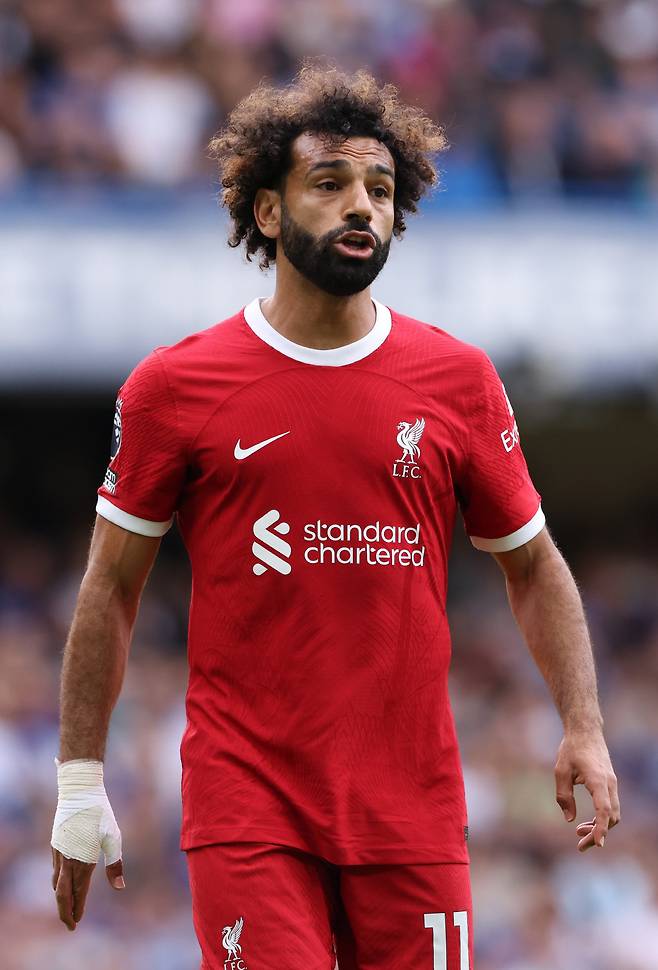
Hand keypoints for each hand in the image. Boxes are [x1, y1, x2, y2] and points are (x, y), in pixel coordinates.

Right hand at [51, 758, 123, 928]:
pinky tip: (63, 882)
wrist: (79, 790)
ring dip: (61, 898)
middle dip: (64, 912)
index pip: (77, 893)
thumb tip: (120, 888)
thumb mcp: (114, 837)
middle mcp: (66, 859)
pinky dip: (57, 882)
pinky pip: (54, 869)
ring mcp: (58, 851)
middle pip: (61, 894)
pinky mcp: (55, 843)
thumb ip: (115, 864)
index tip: (77, 923)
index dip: (77, 909)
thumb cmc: (100, 812)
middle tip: (70, 925)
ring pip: (55, 882)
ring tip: (66, 908)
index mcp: (81, 860)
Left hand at [554, 731, 619, 850]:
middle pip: (611, 817)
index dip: (601, 828)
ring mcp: (612, 784)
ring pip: (612, 814)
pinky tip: (585, 822)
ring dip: (599, 827)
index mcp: (598, 780)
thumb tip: (570, 820)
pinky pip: (610, 806)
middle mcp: (610, 784)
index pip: (604, 809)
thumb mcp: (561, 771)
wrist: (585, 731)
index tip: (598, 844)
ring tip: (579, 835)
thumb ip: (564, 796)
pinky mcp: (610, 784)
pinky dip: (600, 818)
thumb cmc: (571, 749)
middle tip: (580, 846)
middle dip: (598, 834)